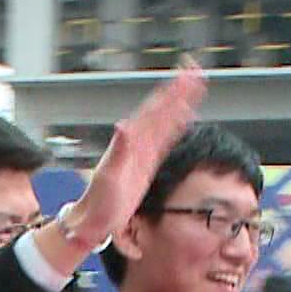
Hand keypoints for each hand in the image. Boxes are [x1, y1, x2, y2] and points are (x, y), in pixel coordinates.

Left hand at [34, 60, 206, 273]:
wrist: (95, 219)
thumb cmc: (98, 200)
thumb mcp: (109, 175)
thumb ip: (119, 150)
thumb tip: (124, 127)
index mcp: (130, 141)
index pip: (154, 110)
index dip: (170, 92)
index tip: (185, 76)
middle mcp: (136, 141)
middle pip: (162, 110)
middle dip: (179, 92)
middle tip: (196, 72)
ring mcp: (142, 151)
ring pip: (166, 121)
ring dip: (179, 104)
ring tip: (194, 87)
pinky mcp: (146, 163)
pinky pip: (166, 139)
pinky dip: (176, 126)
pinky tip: (184, 118)